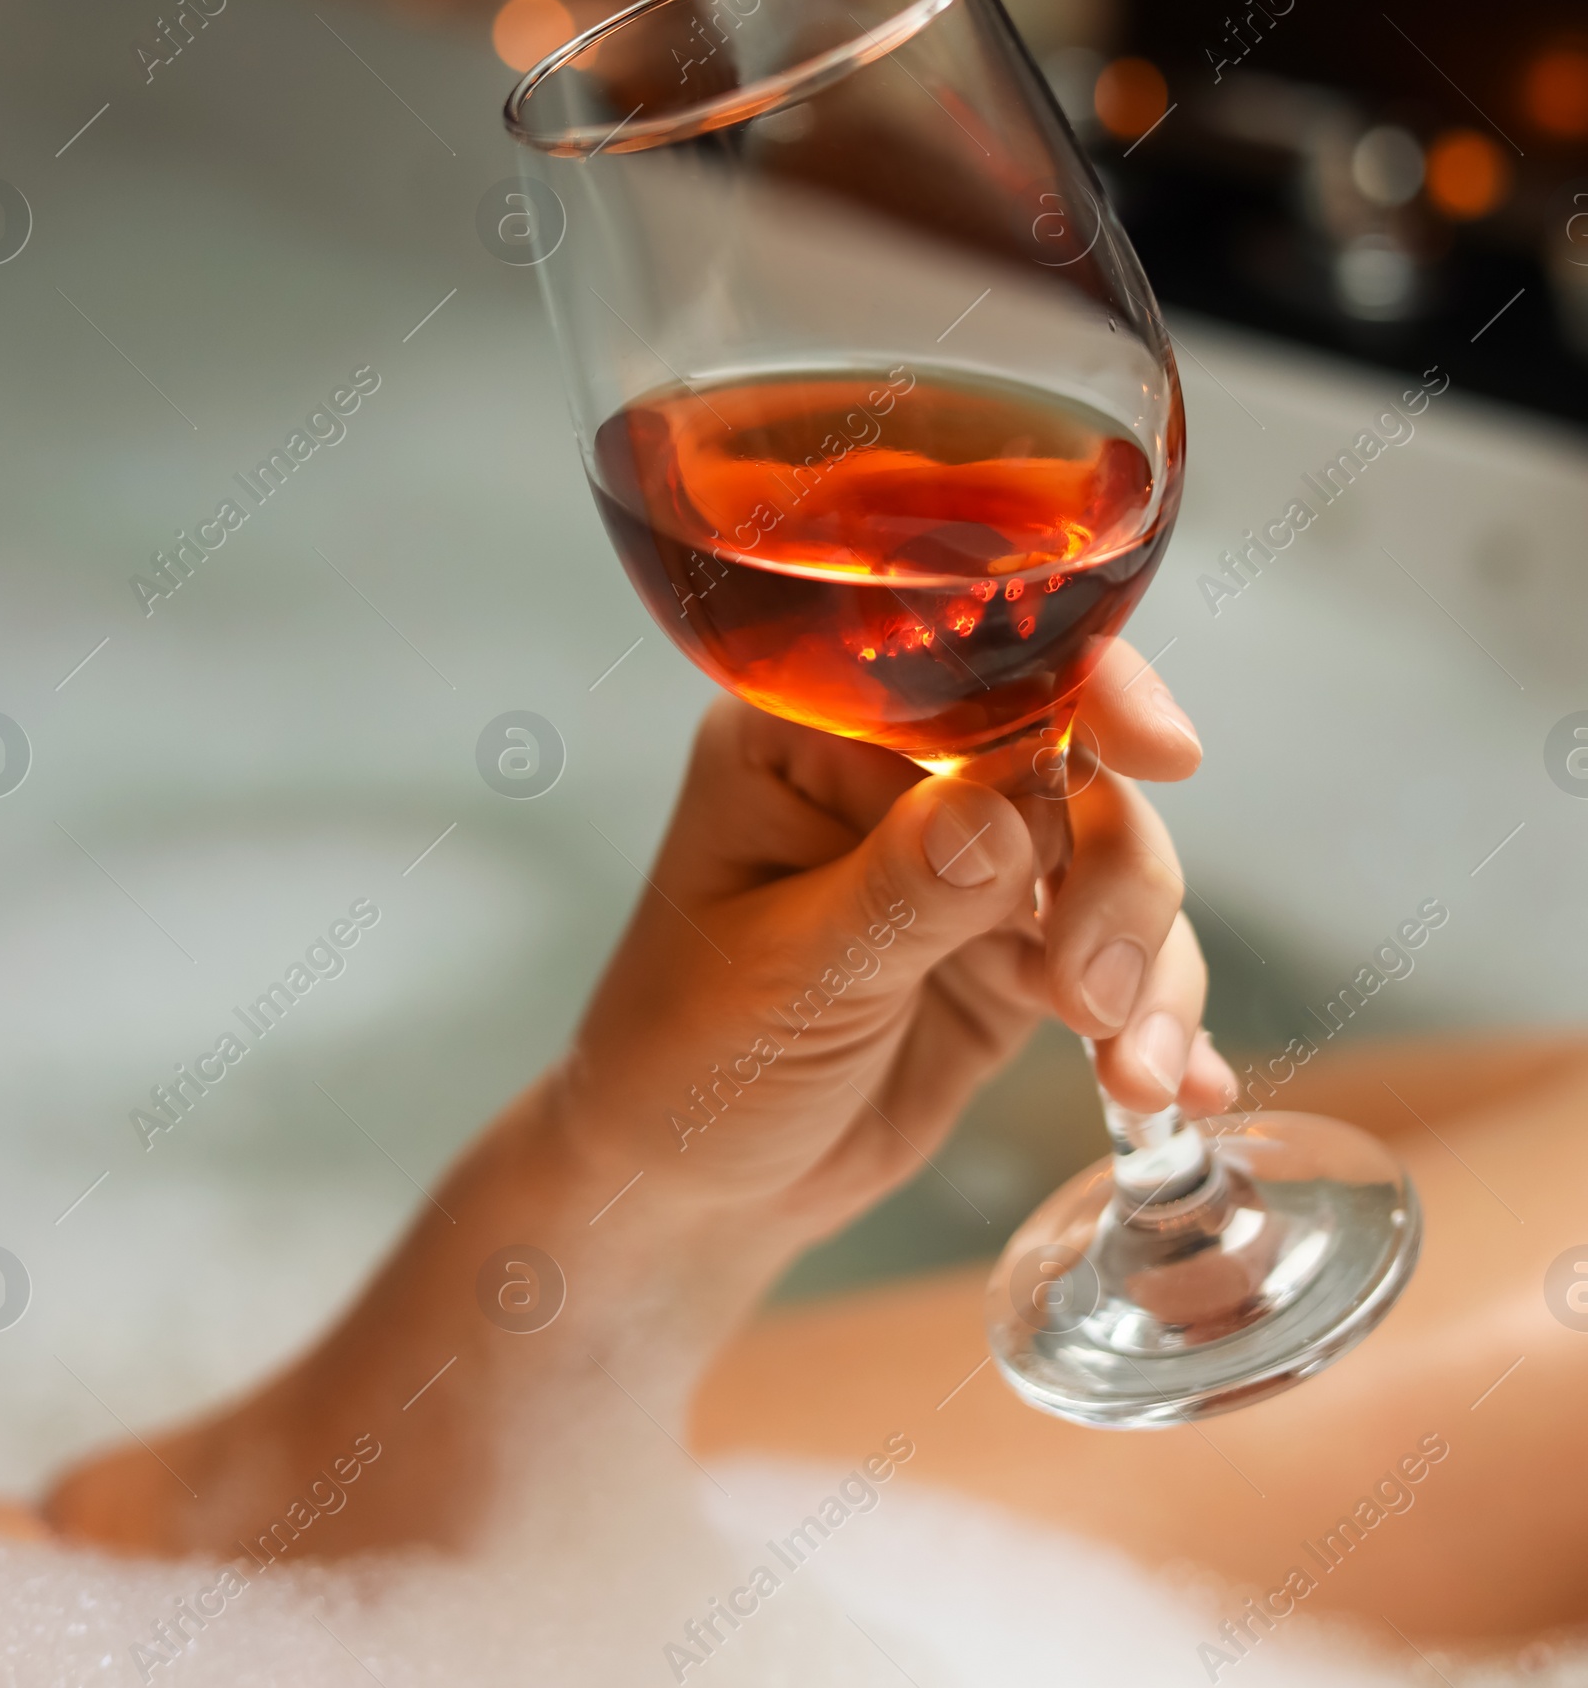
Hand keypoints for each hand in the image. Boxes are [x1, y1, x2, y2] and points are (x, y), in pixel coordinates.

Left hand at [559, 638, 1235, 1265]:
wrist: (696, 1192)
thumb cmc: (687, 1061)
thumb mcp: (786, 978)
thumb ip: (899, 894)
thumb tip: (1007, 815)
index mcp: (813, 735)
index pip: (965, 671)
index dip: (1079, 691)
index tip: (1159, 751)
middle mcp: (903, 778)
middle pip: (1070, 766)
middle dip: (1115, 875)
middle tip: (1095, 993)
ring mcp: (971, 860)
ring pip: (1116, 861)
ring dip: (1145, 962)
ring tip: (1132, 1069)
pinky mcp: (1016, 948)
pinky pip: (1122, 954)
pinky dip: (1158, 1016)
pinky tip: (1177, 1085)